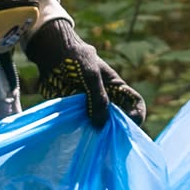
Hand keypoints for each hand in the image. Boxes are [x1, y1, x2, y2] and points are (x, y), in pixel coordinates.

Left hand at [25, 19, 146, 127]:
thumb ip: (98, 98)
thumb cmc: (76, 58)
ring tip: (90, 137)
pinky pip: (83, 125)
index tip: (129, 123)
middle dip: (115, 129)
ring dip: (97, 132)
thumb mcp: (91, 75)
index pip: (135, 104)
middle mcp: (106, 100)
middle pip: (119, 119)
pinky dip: (82, 131)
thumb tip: (101, 124)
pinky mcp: (76, 112)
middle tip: (106, 136)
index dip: (137, 114)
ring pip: (100, 125)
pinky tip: (76, 133)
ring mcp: (91, 107)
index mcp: (117, 88)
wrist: (52, 52)